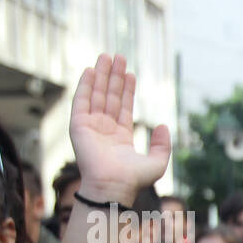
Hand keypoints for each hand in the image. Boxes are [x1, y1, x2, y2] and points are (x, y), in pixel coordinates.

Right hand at [69, 54, 170, 205]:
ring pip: (97, 95)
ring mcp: (91, 127)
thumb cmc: (134, 179)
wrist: (113, 185)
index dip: (127, 90)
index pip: (123, 107)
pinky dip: (85, 85)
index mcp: (120, 138)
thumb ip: (163, 144)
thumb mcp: (157, 162)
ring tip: (107, 57)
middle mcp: (104, 130)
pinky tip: (91, 71)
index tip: (131, 73)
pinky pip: (81, 101)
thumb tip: (164, 125)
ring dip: (101, 76)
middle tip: (119, 57)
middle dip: (114, 77)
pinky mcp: (78, 125)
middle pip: (110, 97)